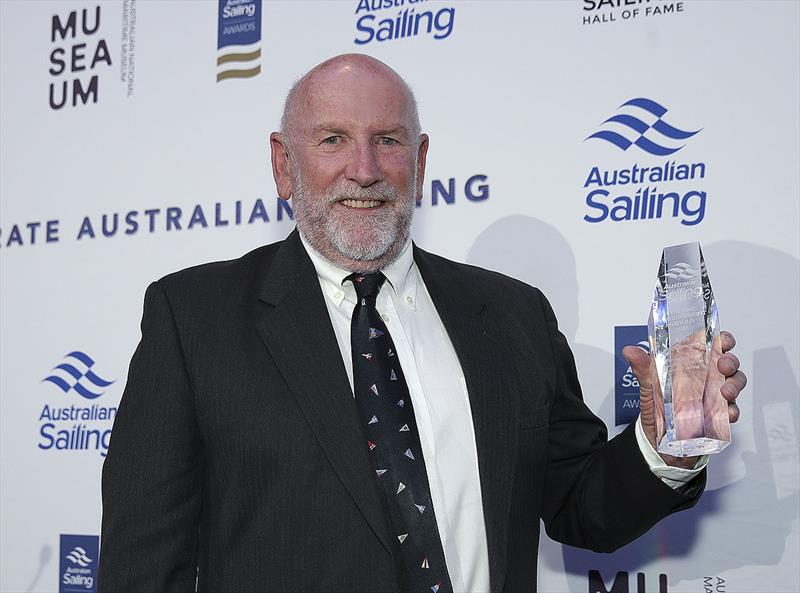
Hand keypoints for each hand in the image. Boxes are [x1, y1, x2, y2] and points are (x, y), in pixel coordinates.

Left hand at [622, 331, 745, 468]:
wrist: (656, 440)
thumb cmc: (655, 406)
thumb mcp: (648, 386)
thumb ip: (642, 368)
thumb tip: (629, 351)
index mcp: (690, 363)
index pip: (711, 344)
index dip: (721, 339)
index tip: (722, 340)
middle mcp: (706, 376)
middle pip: (728, 362)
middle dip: (730, 361)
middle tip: (723, 365)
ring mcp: (714, 395)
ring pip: (735, 383)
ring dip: (735, 385)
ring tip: (725, 392)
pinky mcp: (718, 415)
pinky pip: (732, 410)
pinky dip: (732, 411)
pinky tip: (727, 413)